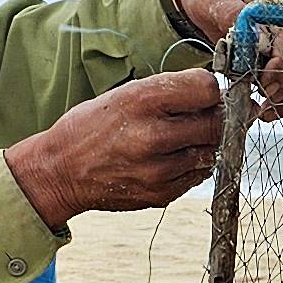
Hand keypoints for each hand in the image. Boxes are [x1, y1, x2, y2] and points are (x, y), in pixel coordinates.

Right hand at [2, 68, 225, 226]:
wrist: (62, 171)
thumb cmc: (94, 126)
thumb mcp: (126, 94)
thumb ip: (171, 92)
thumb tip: (217, 93)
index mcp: (142, 101)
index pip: (206, 89)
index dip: (212, 89)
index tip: (209, 92)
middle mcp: (152, 136)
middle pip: (216, 123)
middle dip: (220, 116)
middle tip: (216, 114)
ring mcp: (158, 170)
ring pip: (212, 151)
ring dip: (207, 142)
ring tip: (187, 136)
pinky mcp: (162, 194)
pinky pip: (198, 174)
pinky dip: (194, 163)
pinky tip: (174, 156)